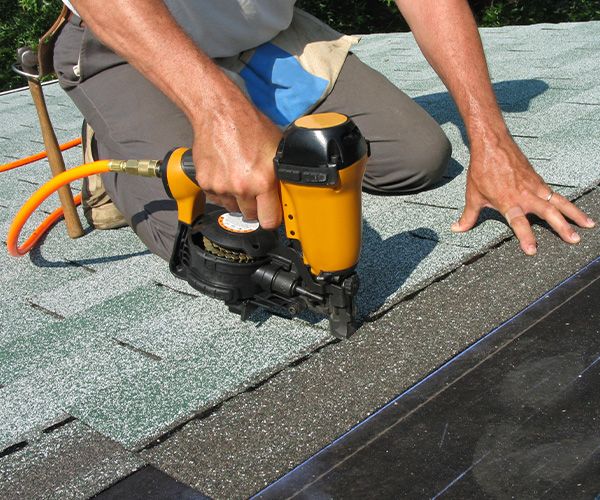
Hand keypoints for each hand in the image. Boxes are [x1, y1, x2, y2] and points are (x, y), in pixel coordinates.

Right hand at [191, 94, 282, 228]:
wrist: (220, 113)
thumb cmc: (249, 126)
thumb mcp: (277, 150)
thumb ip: (281, 175)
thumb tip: (288, 193)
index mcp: (263, 181)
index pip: (269, 220)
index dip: (272, 218)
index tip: (272, 214)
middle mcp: (241, 187)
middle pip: (250, 216)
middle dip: (255, 207)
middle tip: (255, 190)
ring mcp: (221, 186)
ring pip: (233, 207)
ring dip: (237, 198)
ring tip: (239, 176)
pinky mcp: (205, 183)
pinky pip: (217, 197)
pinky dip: (221, 190)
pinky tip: (226, 172)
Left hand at [451, 132, 594, 254]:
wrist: (492, 144)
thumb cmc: (482, 170)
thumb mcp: (473, 195)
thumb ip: (468, 216)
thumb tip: (457, 229)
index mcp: (508, 201)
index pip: (519, 223)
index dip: (525, 237)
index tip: (532, 250)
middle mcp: (525, 195)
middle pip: (548, 212)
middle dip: (562, 227)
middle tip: (574, 239)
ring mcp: (535, 187)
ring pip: (558, 202)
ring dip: (574, 214)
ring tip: (588, 225)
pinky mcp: (538, 180)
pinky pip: (555, 194)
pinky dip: (567, 203)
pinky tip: (575, 211)